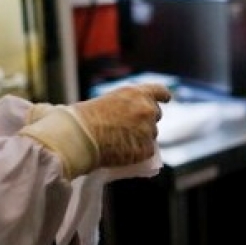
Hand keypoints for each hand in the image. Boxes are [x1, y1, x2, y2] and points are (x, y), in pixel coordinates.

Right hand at [20, 84, 171, 178]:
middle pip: (156, 115)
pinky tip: (124, 153)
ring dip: (142, 137)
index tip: (165, 100)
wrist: (79, 136)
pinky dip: (138, 153)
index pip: (159, 91)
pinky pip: (147, 151)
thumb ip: (126, 105)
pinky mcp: (146, 148)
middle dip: (147, 120)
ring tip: (121, 142)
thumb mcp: (108, 101)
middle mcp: (147, 109)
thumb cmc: (85, 117)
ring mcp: (148, 129)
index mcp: (137, 93)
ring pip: (151, 134)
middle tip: (131, 128)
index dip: (163, 96)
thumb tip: (132, 116)